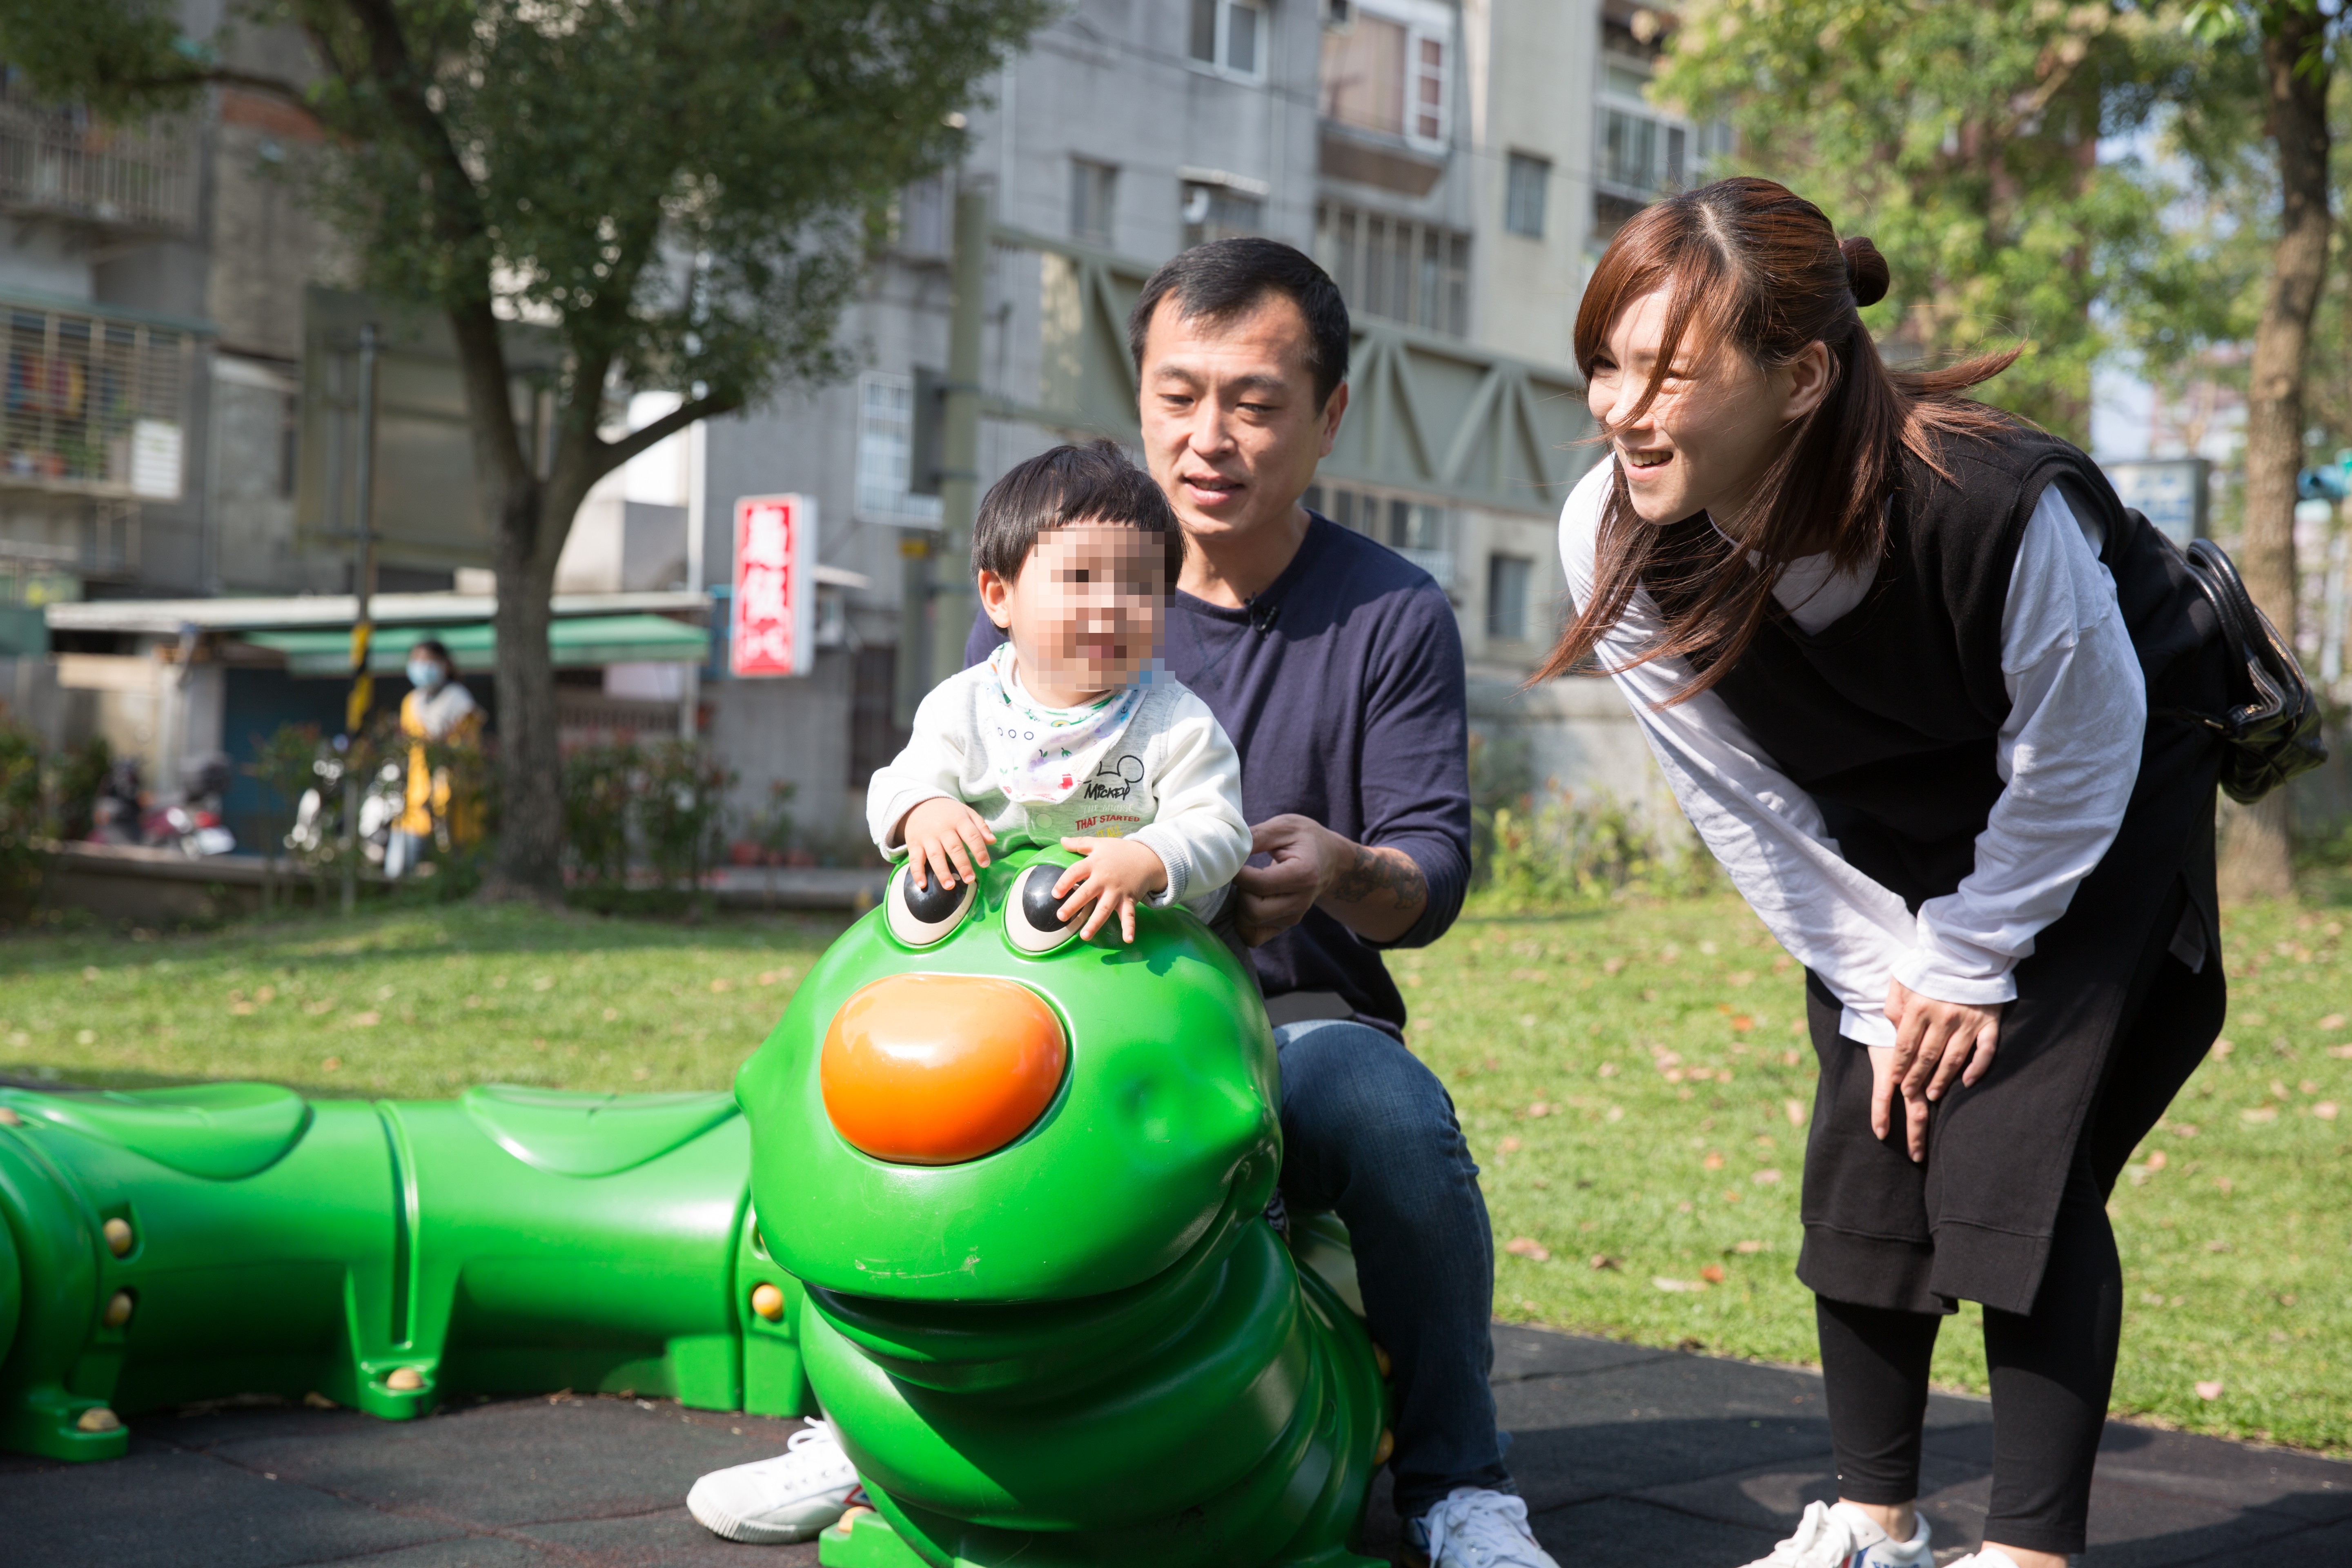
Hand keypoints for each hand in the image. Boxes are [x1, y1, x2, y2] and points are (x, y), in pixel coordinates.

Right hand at [898, 798, 994, 891]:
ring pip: (935, 855)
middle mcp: (943, 829)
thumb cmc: (948, 812)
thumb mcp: (966, 813)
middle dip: (962, 865)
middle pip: (954, 848)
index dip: (979, 850)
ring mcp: (927, 837)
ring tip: (949, 886)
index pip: (972, 835)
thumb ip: (980, 827)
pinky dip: (917, 872)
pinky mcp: (914, 843)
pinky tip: (922, 884)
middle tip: (969, 879)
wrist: (920, 803)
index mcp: (958, 820)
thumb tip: (992, 841)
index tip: (985, 864)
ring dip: (942, 871)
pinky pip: (915, 859)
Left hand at [1055, 836, 1168, 942]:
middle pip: (1087, 893)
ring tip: (1084, 936)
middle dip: (1073, 905)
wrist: (1148, 856)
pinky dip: (1129, 927)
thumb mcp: (1099, 843)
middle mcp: (1105, 878)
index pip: (1076, 872)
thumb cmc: (1120, 851)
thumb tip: (1061, 841)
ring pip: (1104, 908)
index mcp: (1095, 864)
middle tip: (1061, 917)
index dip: (1064, 882)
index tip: (1054, 893)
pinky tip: (1128, 940)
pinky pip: (1129, 915)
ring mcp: (1118, 890)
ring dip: (1095, 922)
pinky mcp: (1129, 899)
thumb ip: (1080, 843)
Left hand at [1231, 814, 1335, 946]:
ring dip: (1239, 906)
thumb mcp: (1284, 827)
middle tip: (1242, 875)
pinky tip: (1247, 900)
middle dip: (1238, 893)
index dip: (1238, 873)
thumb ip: (1257, 836)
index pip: (1259, 884)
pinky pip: (1253, 936)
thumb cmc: (1305, 839)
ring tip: (1246, 885)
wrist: (1329, 860)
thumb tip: (1228, 847)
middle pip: (1254, 911)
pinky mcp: (1284, 926)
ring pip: (1250, 924)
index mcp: (1304, 874)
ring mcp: (1293, 917)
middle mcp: (1301, 901)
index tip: (1235, 860)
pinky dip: (1243, 922)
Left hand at [1873, 979, 2003, 1160]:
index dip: (1900, 1066)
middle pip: (1927, 1057)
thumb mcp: (1902, 980)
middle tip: (1910, 1094)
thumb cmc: (1929, 967)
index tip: (1895, 1081)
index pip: (1906, 1046)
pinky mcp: (1989, 1021)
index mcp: (1919, 1007)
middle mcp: (1943, 1017)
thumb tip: (1894, 1031)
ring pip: (1953, 1059)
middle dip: (1916, 1078)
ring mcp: (1968, 1021)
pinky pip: (1985, 1051)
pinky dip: (1978, 1068)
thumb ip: (1894, 1006)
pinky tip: (1968, 1082)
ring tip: (1932, 1094)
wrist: (1966, 951)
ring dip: (1942, 1080)